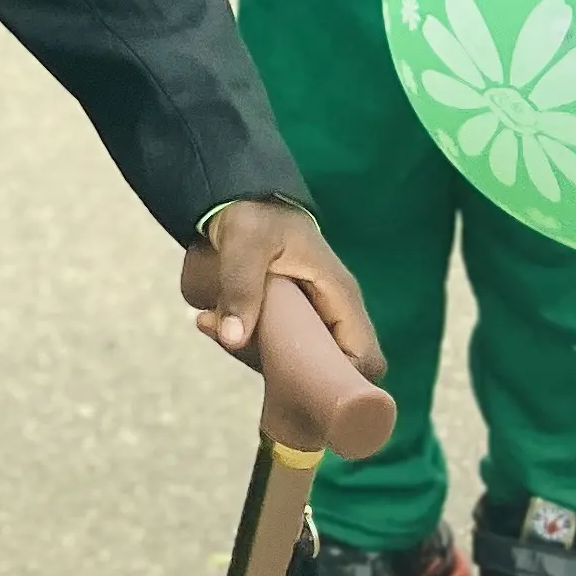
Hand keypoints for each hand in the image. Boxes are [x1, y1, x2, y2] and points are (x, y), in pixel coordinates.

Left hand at [182, 198, 381, 381]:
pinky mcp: (288, 315)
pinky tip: (209, 320)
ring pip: (299, 359)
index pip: (366, 358)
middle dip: (287, 372)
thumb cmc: (253, 213)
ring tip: (214, 325)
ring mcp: (311, 315)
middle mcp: (332, 310)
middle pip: (331, 367)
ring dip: (256, 354)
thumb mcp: (245, 244)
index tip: (296, 381)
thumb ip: (240, 288)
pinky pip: (275, 344)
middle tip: (241, 349)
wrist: (239, 194)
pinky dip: (244, 340)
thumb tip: (232, 338)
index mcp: (340, 295)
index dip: (342, 381)